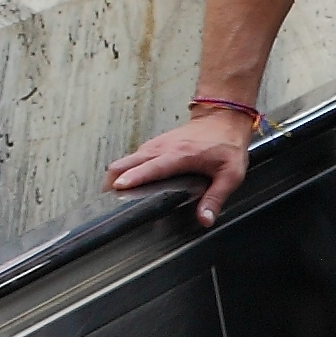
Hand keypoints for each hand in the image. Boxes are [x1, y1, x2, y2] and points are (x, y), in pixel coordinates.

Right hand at [107, 115, 254, 227]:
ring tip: (108, 196)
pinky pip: (134, 157)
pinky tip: (123, 182)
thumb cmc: (227, 144)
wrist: (224, 117)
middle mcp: (163, 148)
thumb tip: (204, 219)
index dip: (134, 177)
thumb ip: (216, 197)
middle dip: (113, 179)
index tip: (118, 187)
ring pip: (127, 159)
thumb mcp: (230, 174)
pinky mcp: (155, 144)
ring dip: (116, 174)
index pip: (151, 167)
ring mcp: (157, 144)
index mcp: (180, 155)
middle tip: (105, 200)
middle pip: (128, 162)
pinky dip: (124, 168)